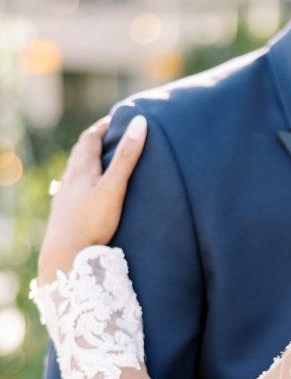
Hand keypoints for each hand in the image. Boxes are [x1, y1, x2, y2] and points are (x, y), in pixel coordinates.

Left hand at [37, 115, 146, 284]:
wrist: (64, 256)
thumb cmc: (91, 223)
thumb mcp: (114, 188)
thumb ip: (126, 157)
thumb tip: (139, 123)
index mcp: (82, 169)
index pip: (90, 139)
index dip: (103, 128)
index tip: (116, 121)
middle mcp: (70, 179)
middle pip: (80, 153)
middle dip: (95, 141)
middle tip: (110, 137)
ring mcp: (64, 197)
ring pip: (74, 171)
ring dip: (86, 161)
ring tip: (99, 160)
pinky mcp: (63, 214)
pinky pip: (71, 190)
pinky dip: (81, 182)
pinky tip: (85, 193)